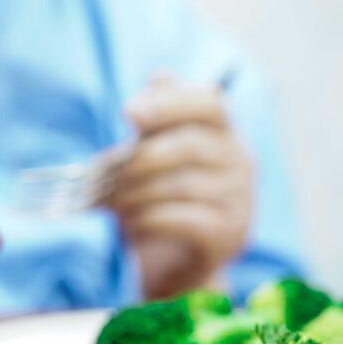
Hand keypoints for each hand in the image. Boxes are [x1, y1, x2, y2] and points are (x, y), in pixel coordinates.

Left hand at [109, 76, 253, 298]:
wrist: (173, 267)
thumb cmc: (158, 200)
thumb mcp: (152, 156)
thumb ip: (157, 118)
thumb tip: (160, 76)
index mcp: (223, 132)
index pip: (210, 102)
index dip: (170, 103)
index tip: (128, 115)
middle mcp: (240, 162)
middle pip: (189, 145)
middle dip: (137, 160)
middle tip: (101, 176)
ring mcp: (241, 200)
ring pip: (183, 185)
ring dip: (135, 192)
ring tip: (108, 201)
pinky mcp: (229, 236)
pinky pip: (185, 219)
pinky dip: (148, 219)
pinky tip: (129, 223)